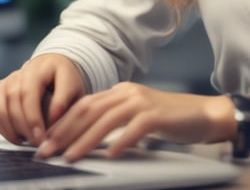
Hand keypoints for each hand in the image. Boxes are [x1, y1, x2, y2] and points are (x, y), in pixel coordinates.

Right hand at [0, 54, 85, 145]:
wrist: (57, 71)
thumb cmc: (66, 83)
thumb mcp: (75, 89)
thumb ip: (63, 102)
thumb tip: (50, 118)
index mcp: (41, 68)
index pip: (28, 92)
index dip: (31, 118)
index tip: (40, 138)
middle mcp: (21, 71)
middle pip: (10, 99)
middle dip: (20, 126)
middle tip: (33, 143)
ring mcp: (8, 78)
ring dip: (6, 127)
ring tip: (21, 140)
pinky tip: (1, 131)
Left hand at [35, 82, 233, 161]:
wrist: (203, 114)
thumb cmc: (168, 120)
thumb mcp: (135, 117)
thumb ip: (113, 121)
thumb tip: (85, 138)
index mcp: (120, 92)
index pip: (83, 105)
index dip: (62, 123)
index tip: (46, 141)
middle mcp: (128, 93)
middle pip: (89, 111)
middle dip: (64, 132)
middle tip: (47, 151)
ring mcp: (142, 102)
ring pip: (106, 119)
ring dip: (85, 139)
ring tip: (70, 156)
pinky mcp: (157, 115)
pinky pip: (135, 128)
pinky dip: (122, 141)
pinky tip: (112, 154)